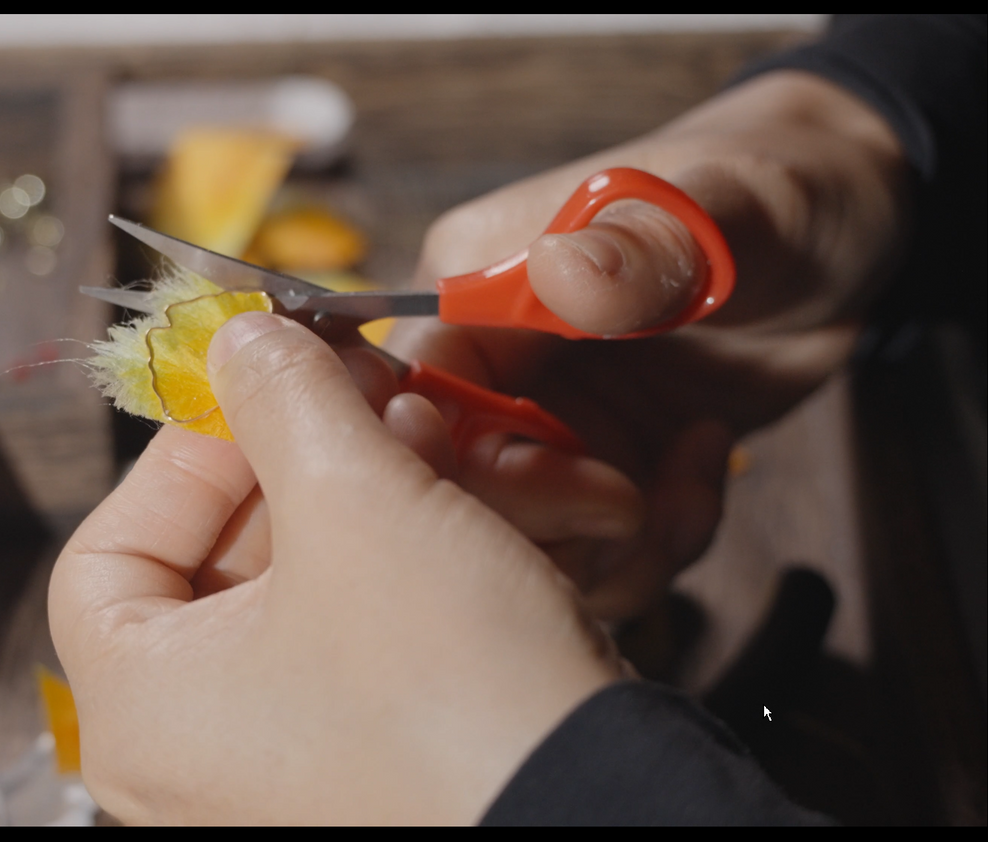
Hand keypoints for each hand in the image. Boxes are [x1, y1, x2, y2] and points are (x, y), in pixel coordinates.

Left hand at [50, 312, 623, 824]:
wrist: (609, 813)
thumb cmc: (452, 686)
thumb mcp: (354, 503)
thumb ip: (279, 397)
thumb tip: (240, 340)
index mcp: (142, 712)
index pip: (107, 551)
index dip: (185, 450)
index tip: (265, 389)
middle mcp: (190, 758)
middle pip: (211, 560)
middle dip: (297, 456)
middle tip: (364, 386)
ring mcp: (276, 769)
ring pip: (295, 590)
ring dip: (357, 493)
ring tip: (427, 432)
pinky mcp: (361, 765)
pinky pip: (351, 640)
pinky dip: (390, 562)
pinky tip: (455, 498)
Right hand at [387, 71, 907, 618]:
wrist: (846, 232)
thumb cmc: (776, 190)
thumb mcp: (724, 207)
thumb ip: (642, 245)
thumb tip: (564, 274)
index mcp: (480, 285)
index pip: (417, 398)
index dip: (466, 465)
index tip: (569, 486)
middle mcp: (497, 363)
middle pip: (457, 491)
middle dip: (547, 522)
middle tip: (633, 503)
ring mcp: (549, 422)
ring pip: (526, 541)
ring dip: (614, 548)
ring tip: (690, 487)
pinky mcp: (603, 467)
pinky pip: (598, 551)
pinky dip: (655, 543)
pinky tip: (705, 465)